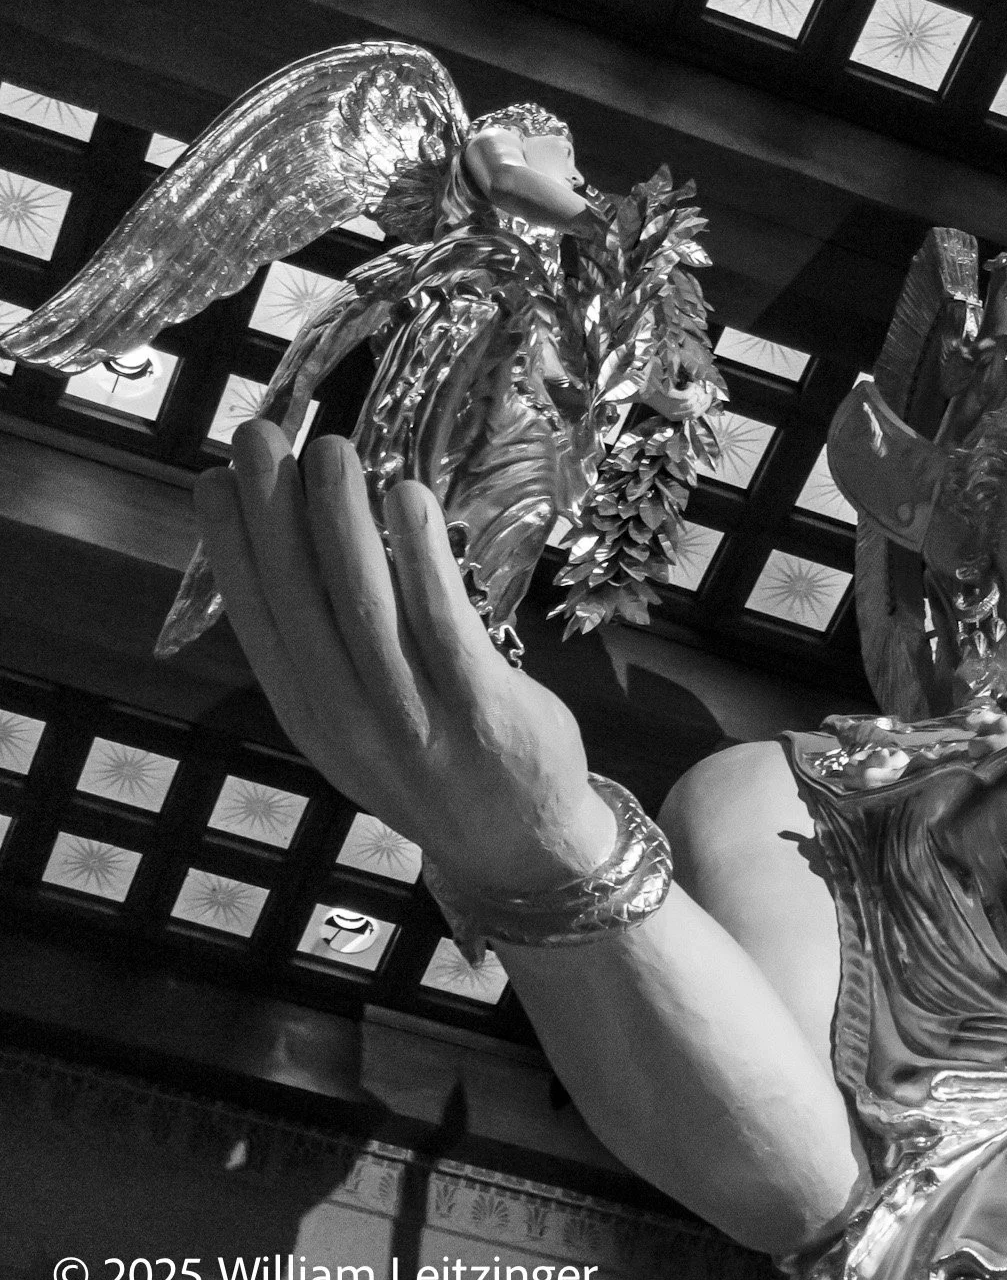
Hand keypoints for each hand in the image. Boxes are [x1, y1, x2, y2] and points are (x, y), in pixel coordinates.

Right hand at [196, 422, 614, 891]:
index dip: (230, 549)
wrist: (519, 844)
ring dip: (342, 519)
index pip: (257, 624)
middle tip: (264, 435)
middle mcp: (350, 722)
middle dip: (276, 512)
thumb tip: (292, 549)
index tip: (215, 479)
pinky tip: (407, 495)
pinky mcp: (482, 708)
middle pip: (301, 603)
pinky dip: (420, 555)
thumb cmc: (436, 761)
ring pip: (365, 604)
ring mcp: (416, 719)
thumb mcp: (355, 726)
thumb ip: (323, 657)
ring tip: (330, 449)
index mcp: (310, 719)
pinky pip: (443, 622)